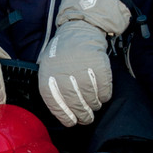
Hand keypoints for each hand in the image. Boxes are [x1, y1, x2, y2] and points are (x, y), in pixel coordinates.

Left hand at [38, 0, 130, 126]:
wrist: (80, 30)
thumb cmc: (62, 53)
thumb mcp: (47, 66)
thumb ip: (51, 86)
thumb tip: (60, 112)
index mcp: (48, 74)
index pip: (55, 103)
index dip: (65, 116)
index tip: (72, 122)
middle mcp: (64, 72)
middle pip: (75, 103)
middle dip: (83, 115)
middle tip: (87, 119)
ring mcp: (82, 68)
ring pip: (91, 98)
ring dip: (94, 105)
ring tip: (94, 105)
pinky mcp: (99, 65)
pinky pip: (104, 89)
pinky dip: (104, 95)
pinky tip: (102, 94)